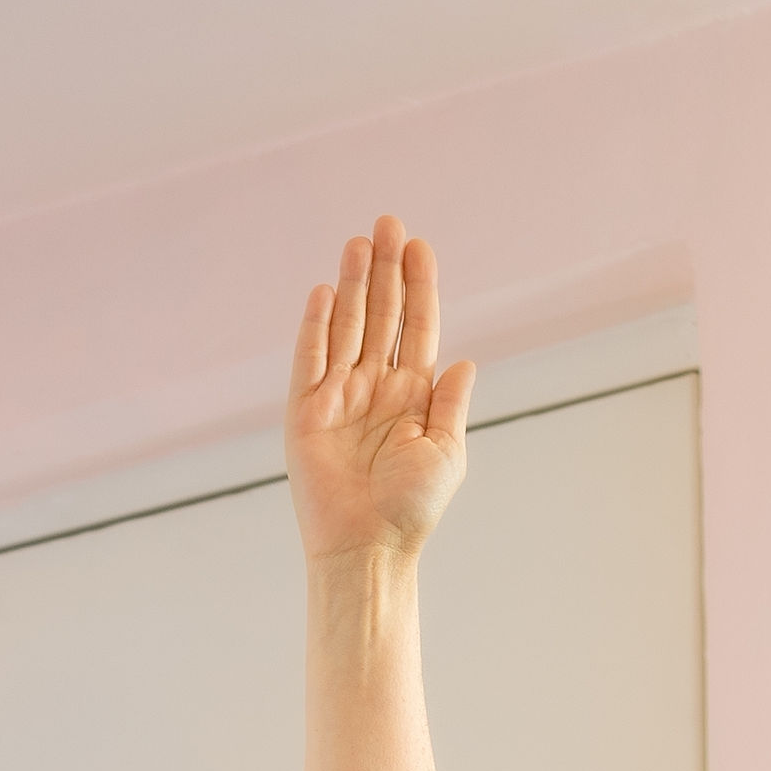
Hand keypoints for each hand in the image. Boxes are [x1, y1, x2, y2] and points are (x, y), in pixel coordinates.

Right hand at [285, 214, 471, 562]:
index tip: (419, 246)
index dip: (418, 286)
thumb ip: (451, 404)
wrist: (369, 548)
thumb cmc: (412, 509)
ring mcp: (338, 396)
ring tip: (359, 242)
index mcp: (412, 394)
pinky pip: (310, 359)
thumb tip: (465, 361)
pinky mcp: (305, 412)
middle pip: (380, 315)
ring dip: (352, 284)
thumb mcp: (446, 452)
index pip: (416, 327)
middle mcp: (374, 387)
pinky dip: (315, 325)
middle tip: (388, 223)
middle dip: (385, 270)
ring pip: (346, 327)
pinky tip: (323, 290)